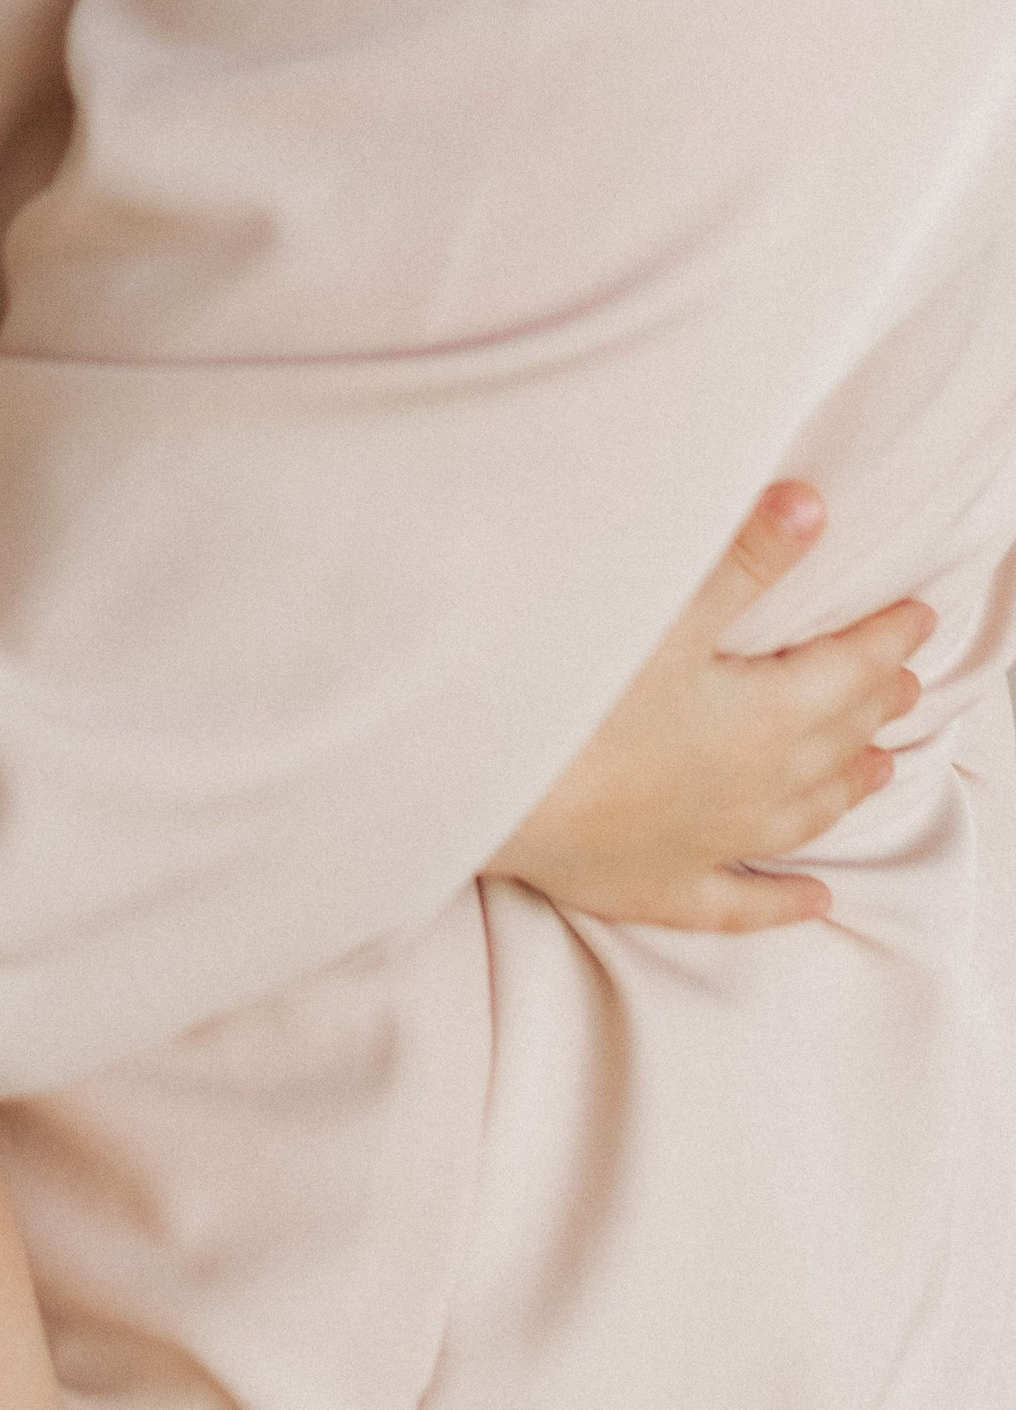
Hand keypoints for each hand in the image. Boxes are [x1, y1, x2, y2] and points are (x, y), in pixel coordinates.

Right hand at [486, 484, 933, 930]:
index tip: (919, 616)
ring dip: (846, 787)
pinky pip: (740, 903)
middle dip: (874, 706)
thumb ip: (743, 560)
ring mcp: (709, 844)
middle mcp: (752, 788)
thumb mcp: (662, 610)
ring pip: (803, 816)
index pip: (846, 672)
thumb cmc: (575, 695)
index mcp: (761, 719)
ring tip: (882, 768)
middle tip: (907, 681)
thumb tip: (812, 506)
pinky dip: (784, 903)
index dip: (885, 639)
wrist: (491, 790)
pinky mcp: (657, 886)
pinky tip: (815, 902)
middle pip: (834, 741)